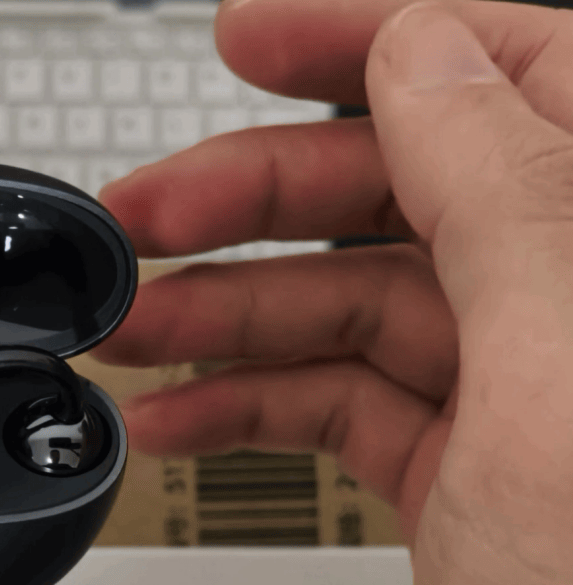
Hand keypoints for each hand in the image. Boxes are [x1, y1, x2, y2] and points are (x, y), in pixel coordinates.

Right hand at [94, 0, 572, 584]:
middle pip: (409, 188)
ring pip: (355, 301)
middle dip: (257, 194)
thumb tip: (419, 53)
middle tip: (145, 208)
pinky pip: (342, 399)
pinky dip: (252, 402)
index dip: (378, 37)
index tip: (255, 37)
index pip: (524, 70)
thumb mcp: (568, 382)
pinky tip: (179, 416)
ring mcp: (526, 391)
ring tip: (126, 325)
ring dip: (227, 311)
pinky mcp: (467, 471)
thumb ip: (504, 192)